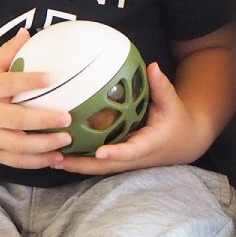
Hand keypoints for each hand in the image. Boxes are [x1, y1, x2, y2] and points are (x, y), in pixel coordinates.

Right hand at [0, 29, 72, 168]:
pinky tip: (55, 158)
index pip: (9, 84)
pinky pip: (15, 161)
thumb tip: (28, 32)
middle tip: (67, 117)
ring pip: (18, 145)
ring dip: (44, 145)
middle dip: (43, 120)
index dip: (30, 81)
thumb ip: (6, 53)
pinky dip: (36, 162)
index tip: (52, 77)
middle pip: (16, 119)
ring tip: (66, 140)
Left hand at [55, 63, 206, 174]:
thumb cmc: (177, 120)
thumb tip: (152, 67)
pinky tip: (58, 155)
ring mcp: (127, 162)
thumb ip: (161, 86)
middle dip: (84, 165)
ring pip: (100, 169)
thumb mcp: (172, 103)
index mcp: (150, 144)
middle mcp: (136, 158)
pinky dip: (80, 162)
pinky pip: (98, 164)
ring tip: (52, 159)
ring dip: (77, 166)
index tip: (99, 152)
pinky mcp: (120, 161)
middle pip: (108, 166)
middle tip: (60, 159)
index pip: (132, 151)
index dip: (116, 153)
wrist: (185, 143)